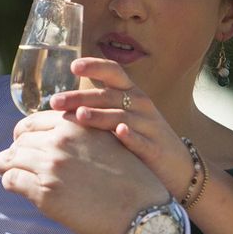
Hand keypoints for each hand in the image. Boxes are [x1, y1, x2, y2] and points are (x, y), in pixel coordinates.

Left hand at [0, 110, 168, 233]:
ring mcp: (50, 167)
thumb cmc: (127, 177)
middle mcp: (59, 142)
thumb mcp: (105, 141)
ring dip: (3, 164)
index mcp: (74, 125)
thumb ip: (81, 132)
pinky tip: (10, 184)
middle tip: (8, 158)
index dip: (23, 131)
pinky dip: (8, 181)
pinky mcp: (44, 193)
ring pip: (10, 158)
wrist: (139, 208)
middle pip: (20, 140)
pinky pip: (12, 181)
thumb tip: (59, 133)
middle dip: (13, 148)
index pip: (34, 121)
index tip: (20, 139)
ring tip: (0, 169)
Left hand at [48, 57, 195, 200]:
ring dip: (100, 115)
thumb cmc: (140, 138)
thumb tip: (58, 102)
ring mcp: (149, 126)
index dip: (95, 66)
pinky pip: (142, 140)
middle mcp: (141, 105)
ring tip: (79, 115)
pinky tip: (119, 132)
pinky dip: (130, 136)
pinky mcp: (155, 148)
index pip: (113, 72)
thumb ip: (96, 105)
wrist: (177, 166)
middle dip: (81, 97)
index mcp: (131, 94)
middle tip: (56, 102)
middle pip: (109, 96)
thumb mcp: (122, 116)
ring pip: (122, 117)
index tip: (73, 66)